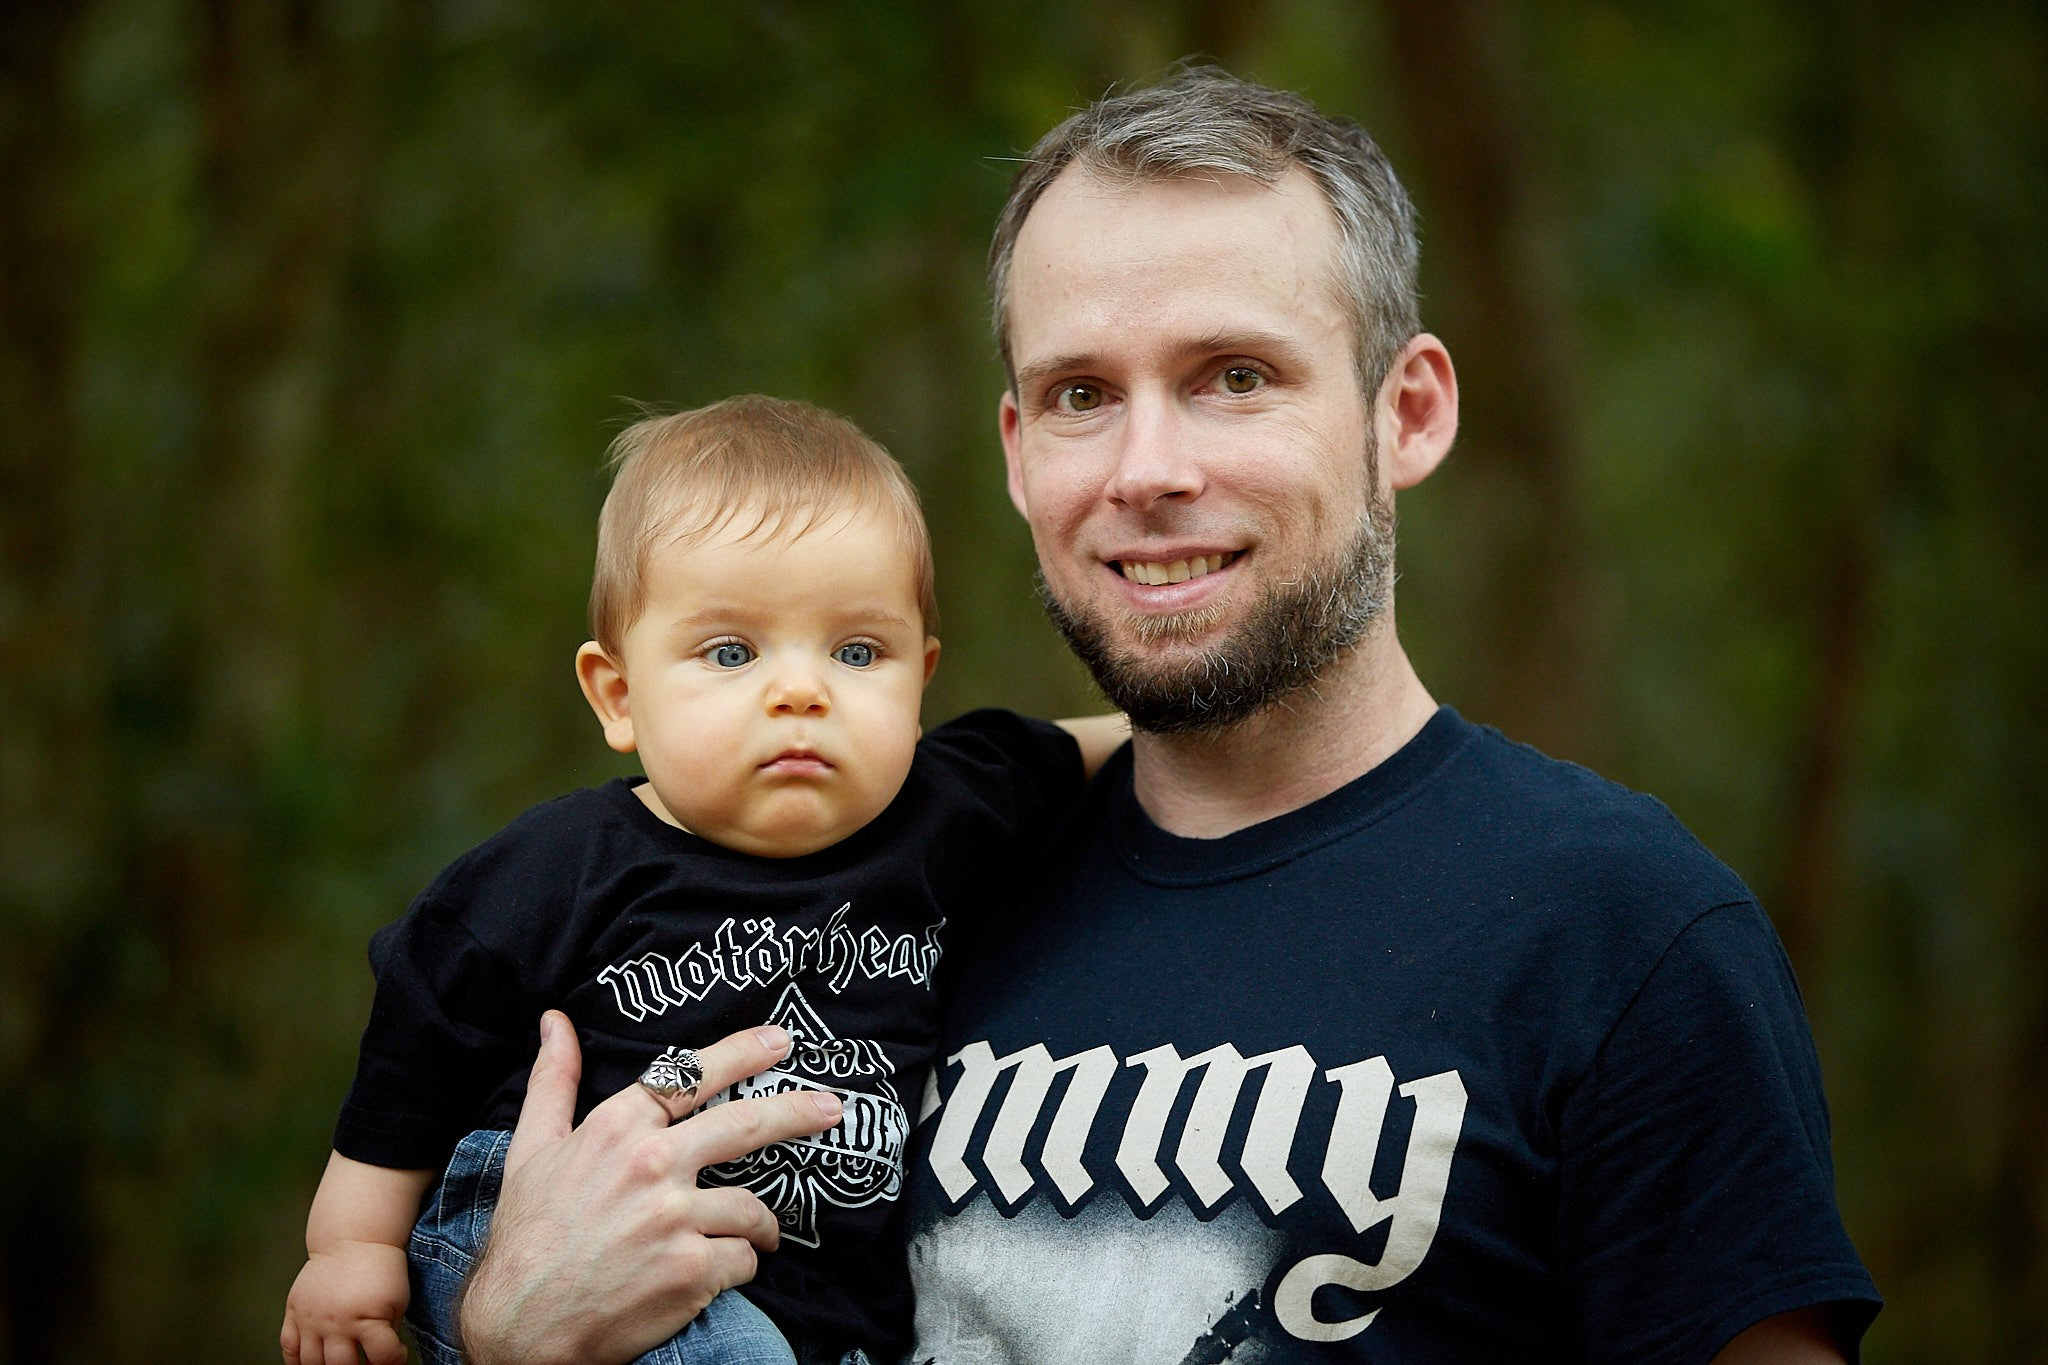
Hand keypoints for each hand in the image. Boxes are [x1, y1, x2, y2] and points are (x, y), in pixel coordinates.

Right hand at [280, 1240, 408, 1364]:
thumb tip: (382, 1359)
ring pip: (312, 1363)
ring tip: (342, 1362)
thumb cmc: (381, 1271)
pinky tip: (311, 1363)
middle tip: (367, 1362)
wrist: (353, 1239)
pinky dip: (296, 1362)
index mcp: (367, 1317)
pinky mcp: (294, 1311)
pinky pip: (288, 1348)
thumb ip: (389, 1333)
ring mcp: (311, 1319)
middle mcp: (335, 1321)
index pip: (382, 1357)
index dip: (394, 1360)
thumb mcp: (397, 1300)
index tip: (397, 1353)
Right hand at [457, 1011, 842, 1364]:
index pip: (692, 1075)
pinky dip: (739, 1266)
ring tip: (759, 1235)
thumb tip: (555, 1021)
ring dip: (761, 1225)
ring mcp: (676, 1220)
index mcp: (618, 1129)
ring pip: (752, 1208)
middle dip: (800, 1112)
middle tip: (833, 1108)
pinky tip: (720, 1273)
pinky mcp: (692, 1272)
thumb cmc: (525, 1236)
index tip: (781, 1041)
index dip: (743, 1053)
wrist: (519, 1326)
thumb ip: (553, 1081)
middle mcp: (653, 1166)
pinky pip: (743, 1259)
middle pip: (747, 1125)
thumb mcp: (530, 1149)